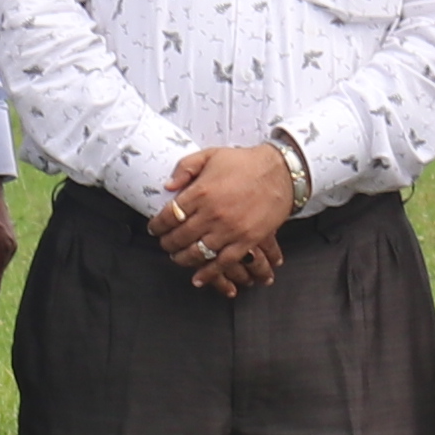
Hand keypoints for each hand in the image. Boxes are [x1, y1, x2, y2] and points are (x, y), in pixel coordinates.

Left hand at [154, 141, 293, 293]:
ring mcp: (229, 230)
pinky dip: (208, 274)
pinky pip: (222, 263)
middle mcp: (212, 214)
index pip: (169, 215)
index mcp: (201, 191)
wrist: (280, 172)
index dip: (157, 225)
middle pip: (179, 237)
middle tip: (165, 243)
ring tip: (178, 257)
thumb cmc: (244, 162)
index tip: (154, 228)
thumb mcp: (210, 155)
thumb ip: (185, 168)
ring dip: (182, 258)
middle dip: (167, 243)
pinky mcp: (246, 241)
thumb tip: (168, 187)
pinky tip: (198, 279)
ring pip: (197, 253)